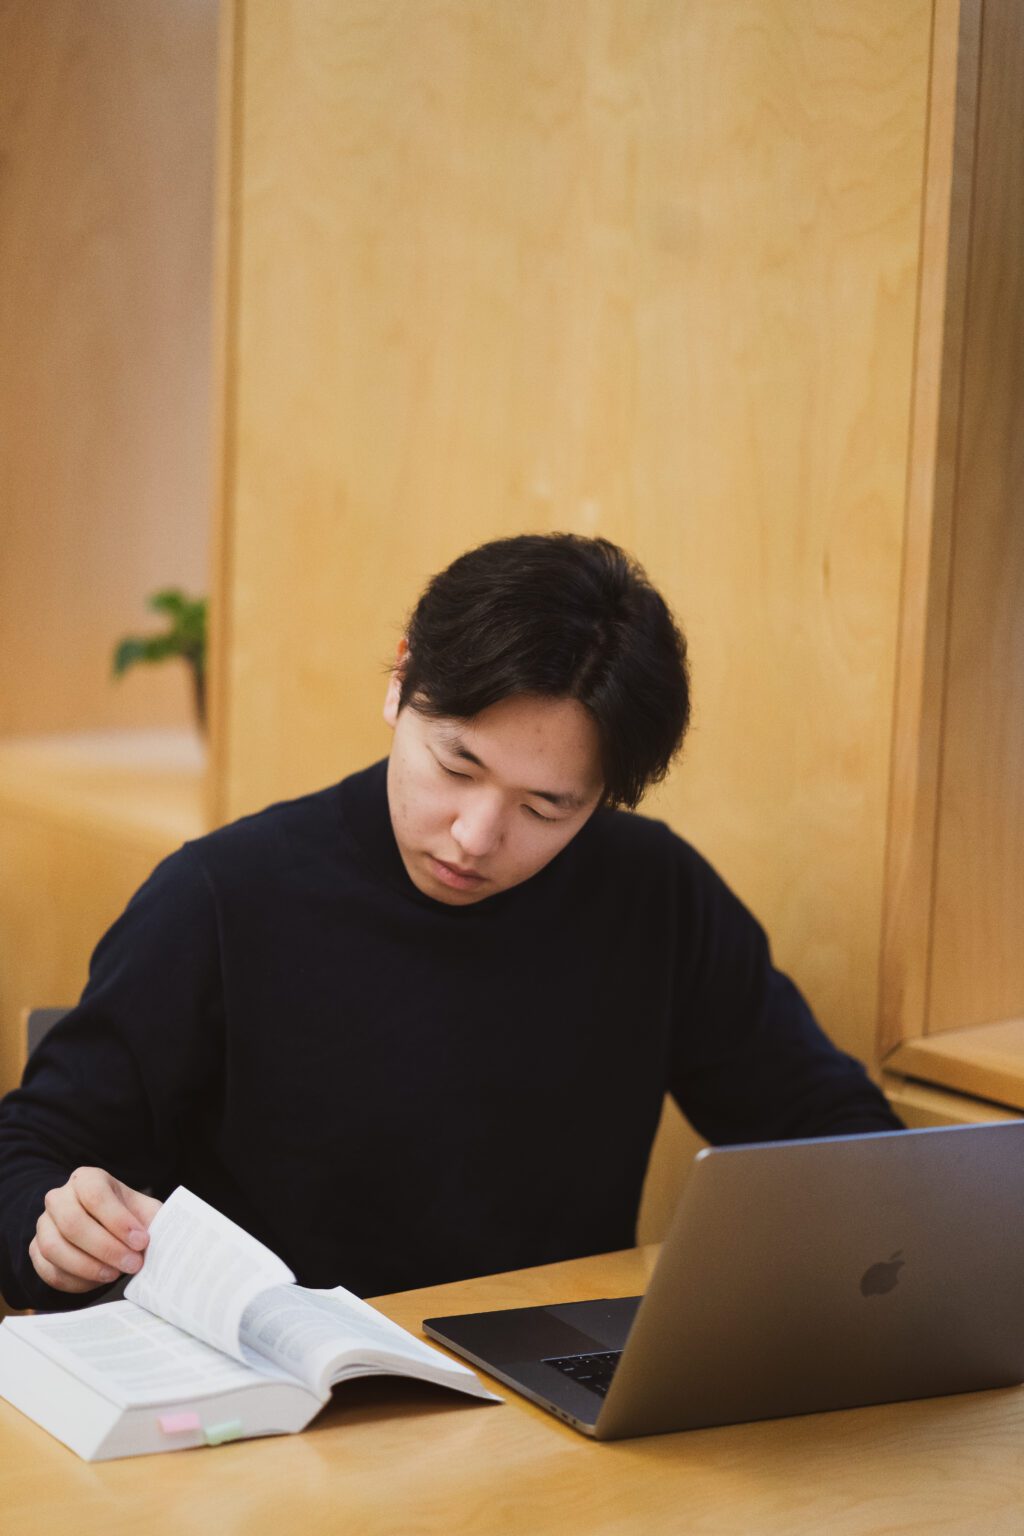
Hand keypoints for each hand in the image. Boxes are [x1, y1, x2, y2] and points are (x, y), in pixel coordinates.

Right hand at [29, 1167, 161, 1294]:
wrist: (103, 1228)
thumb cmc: (128, 1217)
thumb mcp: (145, 1211)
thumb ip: (155, 1221)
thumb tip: (168, 1242)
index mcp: (87, 1179)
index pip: (96, 1195)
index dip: (118, 1220)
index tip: (141, 1241)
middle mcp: (60, 1197)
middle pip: (72, 1223)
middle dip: (105, 1248)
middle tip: (132, 1264)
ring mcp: (44, 1224)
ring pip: (54, 1248)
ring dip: (88, 1267)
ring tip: (115, 1274)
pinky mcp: (36, 1250)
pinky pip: (49, 1270)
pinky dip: (75, 1281)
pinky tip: (98, 1281)